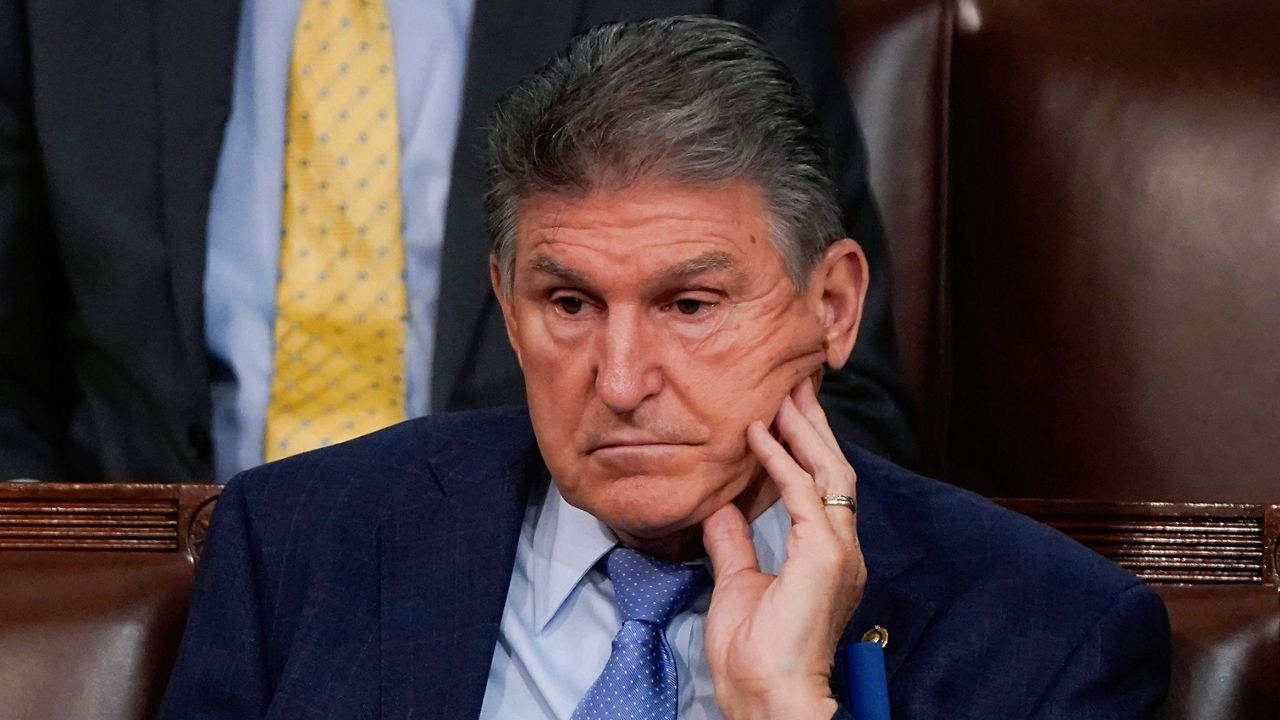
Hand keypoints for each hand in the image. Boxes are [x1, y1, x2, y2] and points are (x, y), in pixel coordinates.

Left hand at [701, 380, 866, 719]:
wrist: (768, 696)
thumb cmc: (755, 655)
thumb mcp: (738, 583)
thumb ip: (733, 542)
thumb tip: (721, 504)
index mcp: (827, 555)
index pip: (823, 487)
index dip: (806, 447)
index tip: (786, 413)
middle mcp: (842, 547)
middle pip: (834, 469)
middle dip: (814, 425)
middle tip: (794, 386)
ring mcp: (838, 549)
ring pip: (828, 472)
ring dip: (804, 430)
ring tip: (783, 395)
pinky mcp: (824, 553)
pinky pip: (802, 492)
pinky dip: (780, 459)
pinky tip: (758, 436)